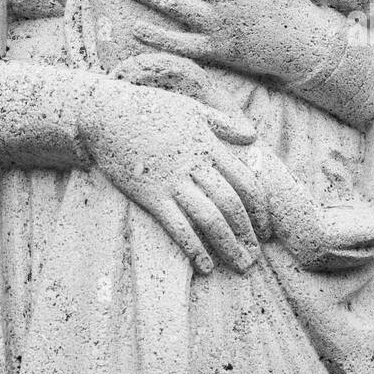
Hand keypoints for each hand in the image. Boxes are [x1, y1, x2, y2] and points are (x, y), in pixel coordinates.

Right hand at [80, 74, 266, 274]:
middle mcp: (195, 165)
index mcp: (208, 145)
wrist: (107, 113)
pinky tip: (205, 266)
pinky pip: (177, 225)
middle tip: (256, 256)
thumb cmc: (150, 107)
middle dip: (248, 233)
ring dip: (229, 245)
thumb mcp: (191, 107)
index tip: (267, 228)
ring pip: (210, 218)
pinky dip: (194, 248)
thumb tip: (253, 135)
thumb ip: (223, 123)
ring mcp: (172, 181)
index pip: (246, 181)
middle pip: (231, 204)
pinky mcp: (150, 194)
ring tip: (241, 266)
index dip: (261, 208)